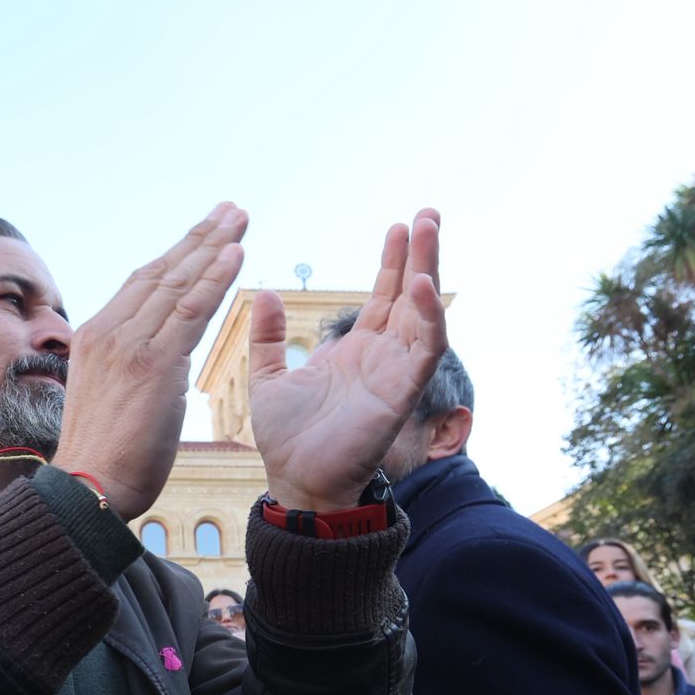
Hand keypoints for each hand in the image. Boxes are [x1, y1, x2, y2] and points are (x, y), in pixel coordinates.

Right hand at [51, 204, 249, 521]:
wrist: (87, 488)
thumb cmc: (102, 455)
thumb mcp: (108, 396)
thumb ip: (128, 366)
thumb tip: (154, 357)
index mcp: (95, 336)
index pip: (141, 282)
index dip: (177, 254)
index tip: (203, 233)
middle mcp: (109, 331)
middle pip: (162, 272)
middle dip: (200, 238)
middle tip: (230, 209)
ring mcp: (129, 344)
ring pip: (179, 283)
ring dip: (214, 246)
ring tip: (241, 218)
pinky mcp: (154, 363)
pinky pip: (191, 311)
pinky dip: (215, 278)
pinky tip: (237, 254)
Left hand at [250, 211, 448, 509]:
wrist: (295, 480)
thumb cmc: (287, 438)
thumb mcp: (267, 376)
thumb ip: (268, 337)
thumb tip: (264, 292)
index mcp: (354, 350)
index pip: (383, 296)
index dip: (393, 261)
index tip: (397, 225)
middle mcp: (381, 356)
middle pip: (410, 295)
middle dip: (422, 254)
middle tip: (429, 213)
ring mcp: (394, 372)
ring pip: (423, 312)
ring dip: (429, 271)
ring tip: (429, 230)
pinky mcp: (400, 391)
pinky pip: (424, 348)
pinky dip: (427, 315)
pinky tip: (421, 285)